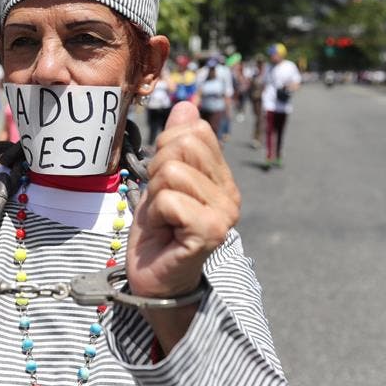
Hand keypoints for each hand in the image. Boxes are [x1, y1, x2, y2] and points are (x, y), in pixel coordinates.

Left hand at [127, 102, 240, 298]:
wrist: (155, 279)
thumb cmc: (158, 231)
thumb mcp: (161, 179)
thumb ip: (175, 142)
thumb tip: (185, 105)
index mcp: (221, 176)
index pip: (195, 130)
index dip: (166, 147)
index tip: (163, 181)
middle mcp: (230, 193)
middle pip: (182, 146)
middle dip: (157, 170)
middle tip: (161, 202)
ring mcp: (224, 213)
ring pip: (172, 171)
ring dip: (154, 195)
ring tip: (162, 218)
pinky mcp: (211, 231)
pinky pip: (169, 199)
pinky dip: (155, 214)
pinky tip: (163, 231)